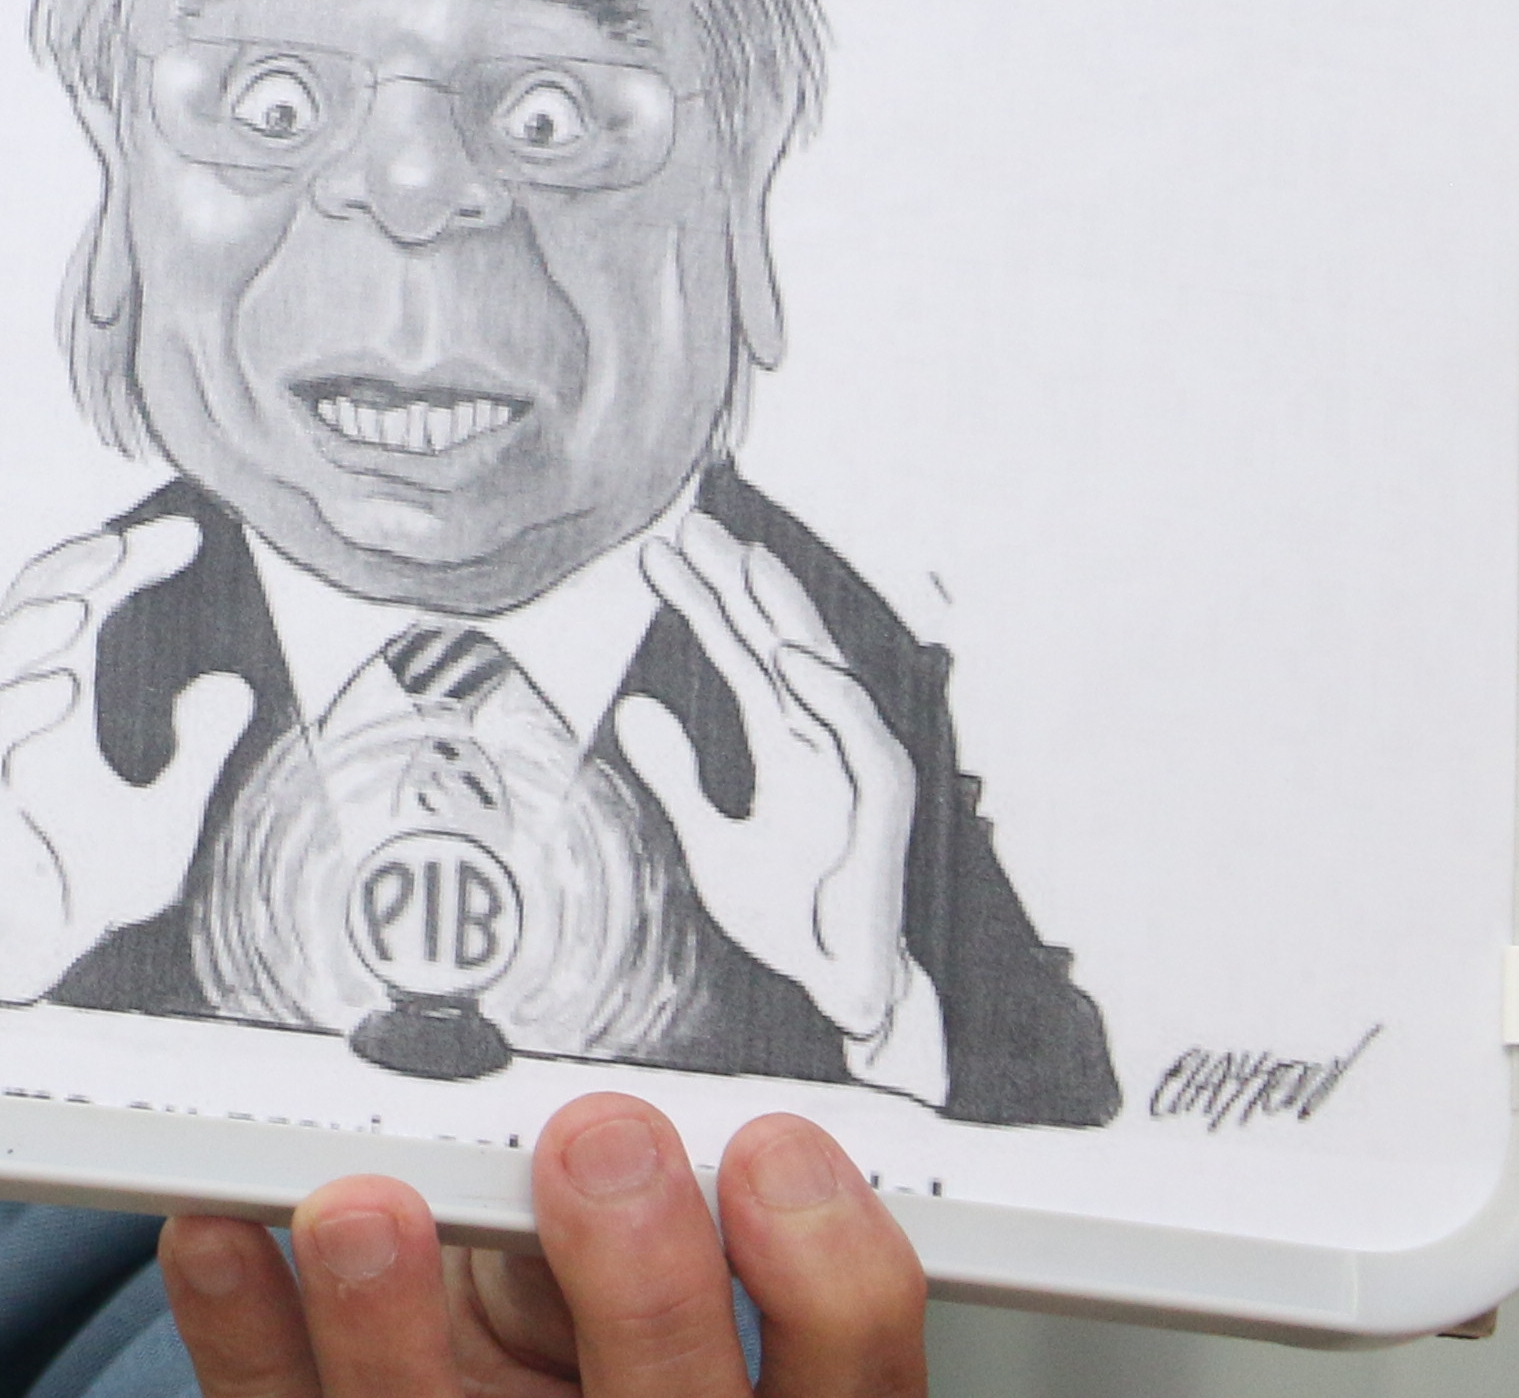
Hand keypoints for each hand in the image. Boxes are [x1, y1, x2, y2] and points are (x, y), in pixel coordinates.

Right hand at [0, 516, 258, 1003]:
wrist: (48, 952)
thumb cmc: (92, 880)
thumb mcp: (169, 816)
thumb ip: (196, 753)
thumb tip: (231, 684)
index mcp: (53, 701)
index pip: (77, 604)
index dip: (122, 562)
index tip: (184, 536)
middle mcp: (15, 717)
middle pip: (20, 615)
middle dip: (67, 571)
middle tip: (124, 550)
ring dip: (27, 632)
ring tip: (81, 607)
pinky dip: (9, 713)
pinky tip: (60, 687)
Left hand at [163, 1099, 927, 1394]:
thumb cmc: (562, 1342)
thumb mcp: (619, 1297)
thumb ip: (620, 1233)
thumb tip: (585, 1104)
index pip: (854, 1386)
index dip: (831, 1281)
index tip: (775, 1152)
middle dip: (644, 1286)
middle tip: (599, 1143)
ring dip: (398, 1327)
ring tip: (365, 1206)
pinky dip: (244, 1329)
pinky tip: (216, 1237)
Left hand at [619, 518, 916, 1045]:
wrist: (841, 991)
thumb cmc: (790, 922)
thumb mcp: (710, 844)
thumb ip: (676, 778)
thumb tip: (633, 707)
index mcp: (789, 749)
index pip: (741, 658)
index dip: (704, 606)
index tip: (658, 556)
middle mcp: (824, 748)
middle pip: (780, 648)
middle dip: (741, 587)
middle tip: (692, 528)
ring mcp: (857, 775)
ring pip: (826, 680)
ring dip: (788, 621)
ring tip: (742, 567)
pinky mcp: (885, 814)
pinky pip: (866, 744)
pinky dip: (833, 702)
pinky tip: (792, 661)